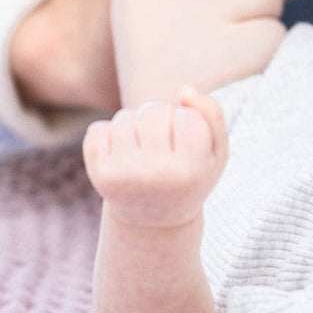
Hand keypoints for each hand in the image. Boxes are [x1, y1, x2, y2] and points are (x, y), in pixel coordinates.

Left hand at [83, 86, 227, 228]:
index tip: (187, 147)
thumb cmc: (189, 179)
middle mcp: (159, 175)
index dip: (187, 124)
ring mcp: (126, 175)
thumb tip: (184, 90)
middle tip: (162, 144)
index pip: (188, 116)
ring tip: (142, 150)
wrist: (153, 222)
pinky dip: (106, 136)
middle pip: (155, 111)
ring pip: (125, 117)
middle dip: (159, 117)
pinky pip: (98, 129)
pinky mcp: (100, 176)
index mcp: (192, 171)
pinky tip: (119, 156)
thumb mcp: (215, 154)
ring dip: (133, 125)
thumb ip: (213, 116)